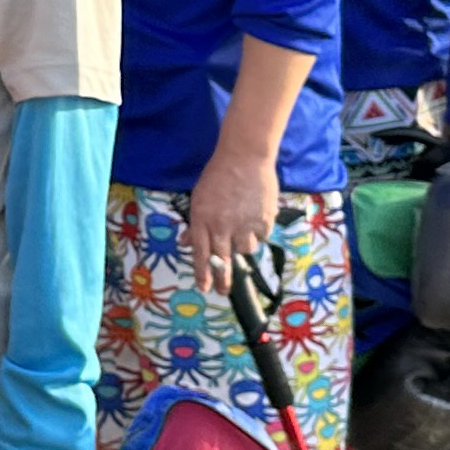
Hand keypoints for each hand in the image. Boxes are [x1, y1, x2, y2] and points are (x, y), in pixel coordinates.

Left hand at [187, 150, 281, 292]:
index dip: (203, 274)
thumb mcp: (198, 199)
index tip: (205, 289)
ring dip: (243, 243)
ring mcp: (245, 225)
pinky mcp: (264, 220)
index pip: (201, 255)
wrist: (244, 157)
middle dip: (223, 279)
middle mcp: (223, 227)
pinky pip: (262, 235)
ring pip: (245, 249)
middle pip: (223, 261)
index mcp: (203, 221)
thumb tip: (184, 243)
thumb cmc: (217, 176)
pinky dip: (259, 230)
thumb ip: (195, 225)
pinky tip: (256, 214)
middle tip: (223, 291)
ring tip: (243, 225)